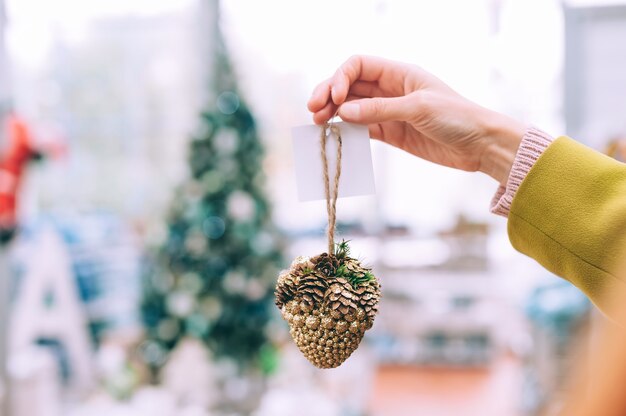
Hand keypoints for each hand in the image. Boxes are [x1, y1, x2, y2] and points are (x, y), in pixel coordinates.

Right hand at [307, 55, 526, 184]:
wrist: (479, 145)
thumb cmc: (457, 117)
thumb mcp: (419, 109)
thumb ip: (380, 110)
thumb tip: (344, 113)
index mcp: (398, 73)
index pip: (358, 66)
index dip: (341, 78)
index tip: (335, 98)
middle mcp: (389, 89)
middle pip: (349, 86)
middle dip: (329, 95)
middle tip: (313, 111)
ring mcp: (388, 111)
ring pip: (351, 108)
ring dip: (333, 114)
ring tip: (317, 124)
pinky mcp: (390, 133)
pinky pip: (361, 128)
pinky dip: (346, 131)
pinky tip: (335, 135)